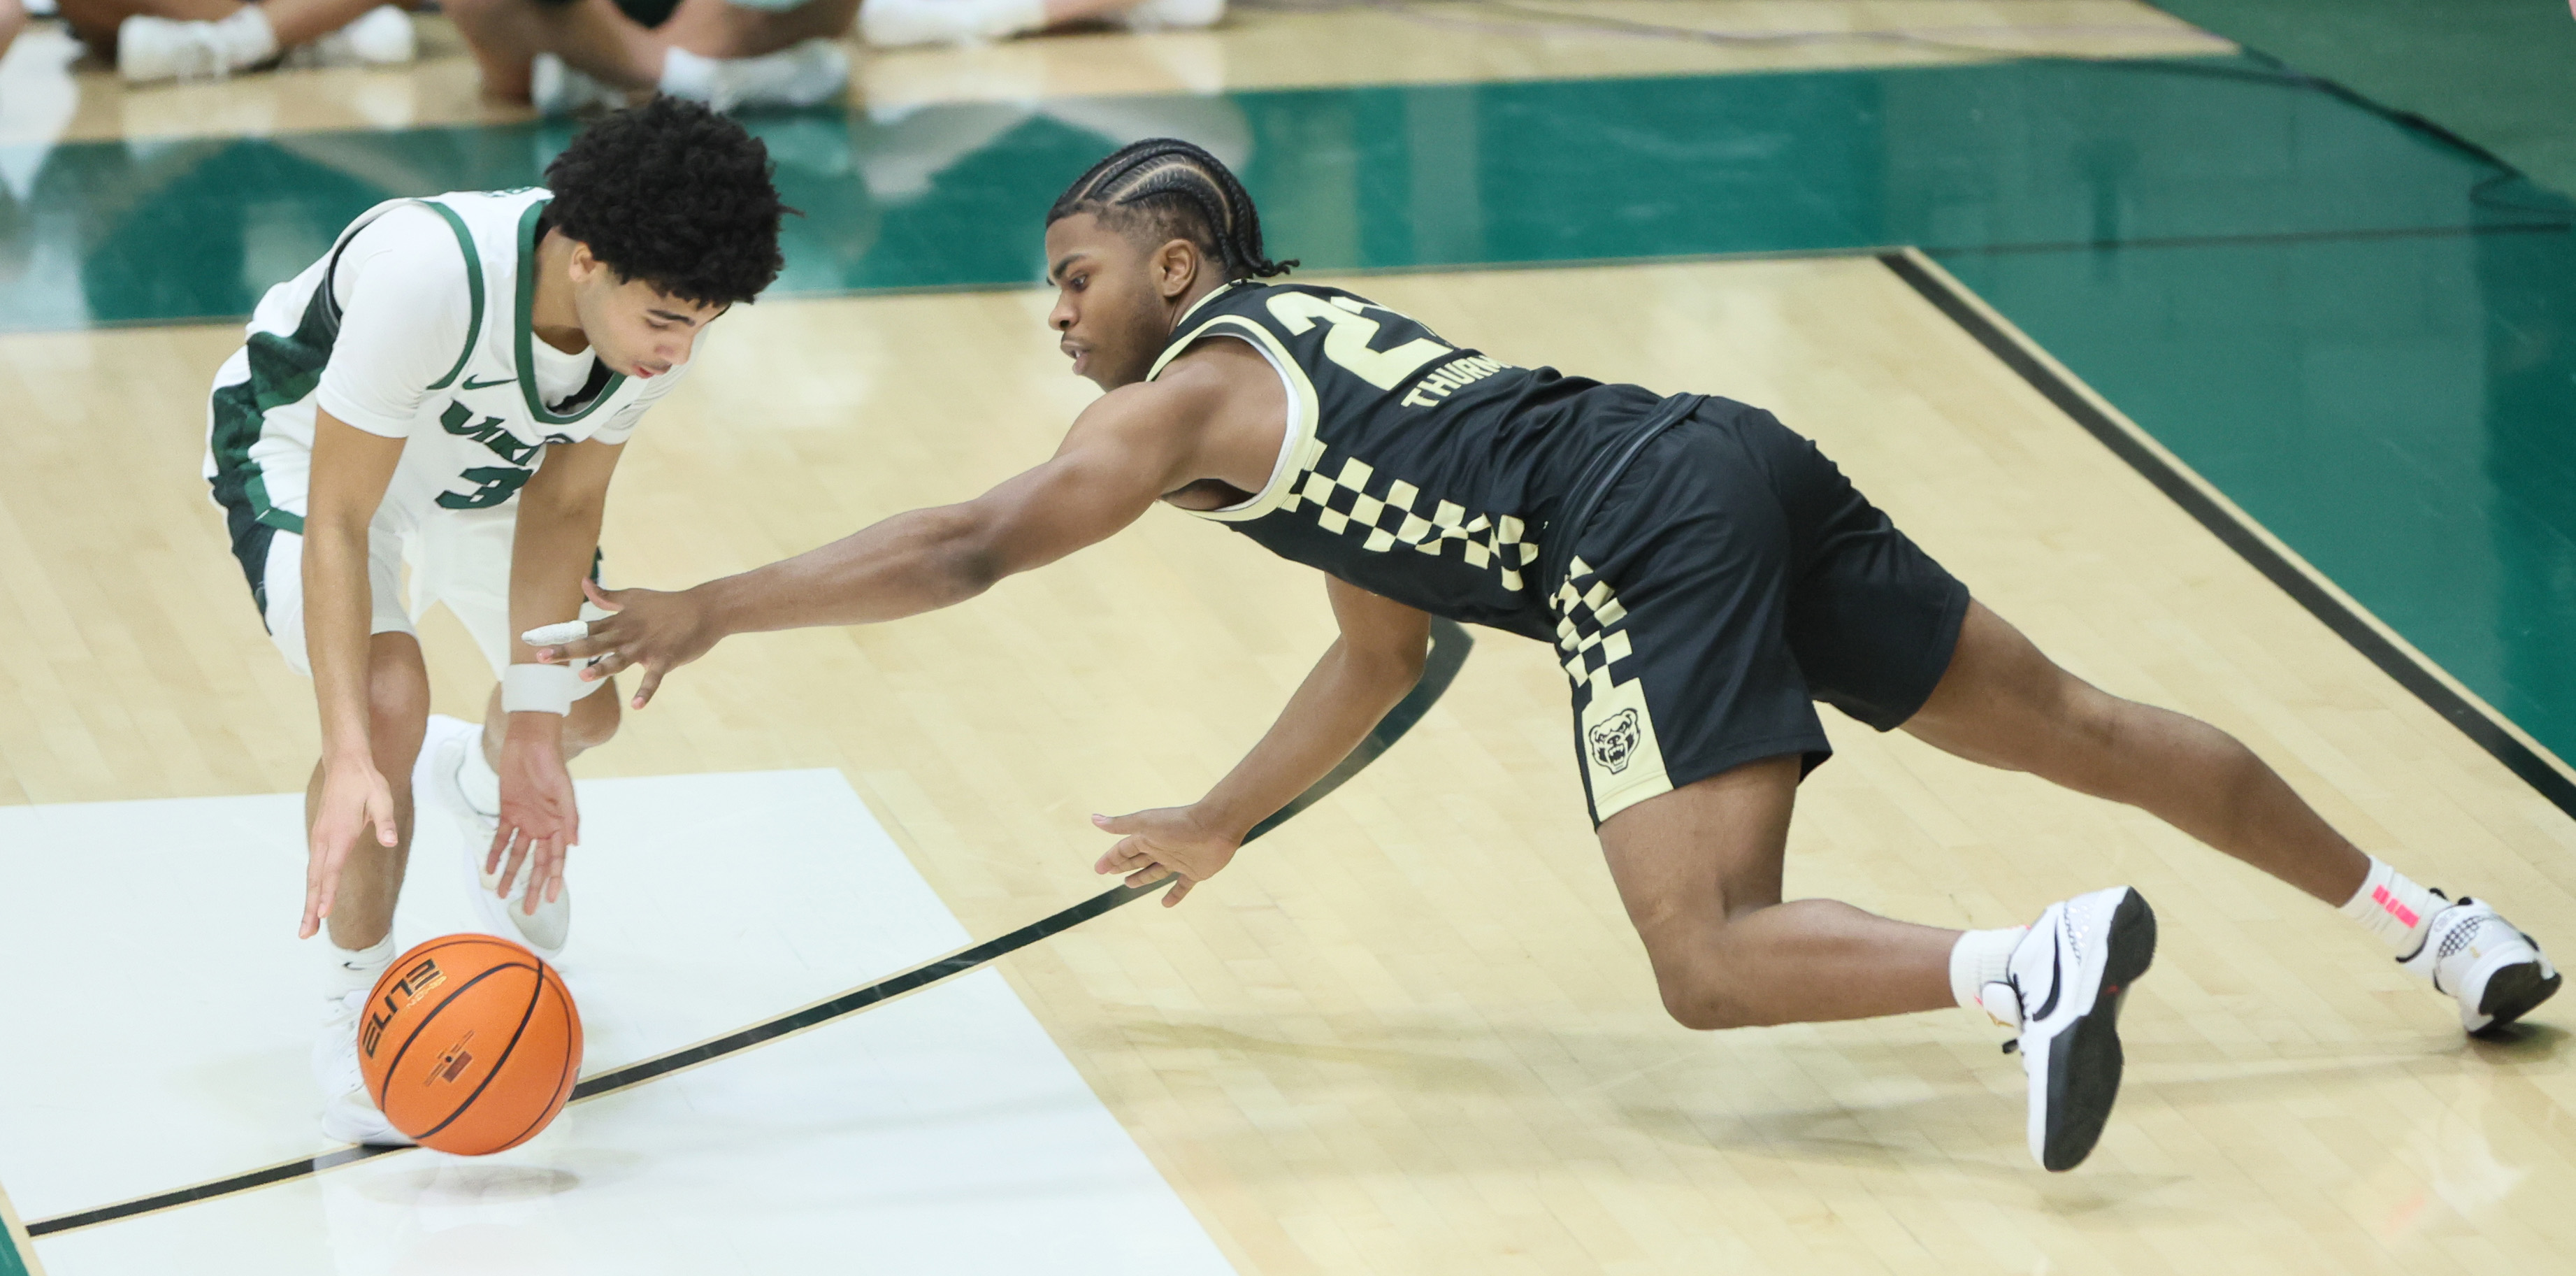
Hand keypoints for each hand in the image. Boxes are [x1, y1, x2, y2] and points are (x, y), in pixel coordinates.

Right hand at [306, 756, 398, 937]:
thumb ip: (385, 822)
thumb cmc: (366, 783)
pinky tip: (314, 902)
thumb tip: (390, 841)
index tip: (323, 914)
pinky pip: (315, 867)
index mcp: (340, 833)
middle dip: (311, 908)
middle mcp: (325, 839)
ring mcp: (320, 838)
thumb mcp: (382, 799)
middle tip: (305, 935)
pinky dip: (313, 887)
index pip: (332, 869)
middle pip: (315, 880)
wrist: (346, 764)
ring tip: (307, 928)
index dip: (328, 893)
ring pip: (312, 876)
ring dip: (309, 902)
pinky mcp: (320, 837)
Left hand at [489, 720, 577, 915]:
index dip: (555, 880)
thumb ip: (570, 816)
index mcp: (560, 823)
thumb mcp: (563, 789)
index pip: (558, 858)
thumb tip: (574, 843)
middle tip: (529, 908)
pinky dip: (495, 852)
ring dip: (511, 873)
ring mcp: (526, 820)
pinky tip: (489, 868)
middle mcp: (544, 826)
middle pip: (538, 863)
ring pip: (518, 855)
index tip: (552, 899)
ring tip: (503, 893)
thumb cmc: (550, 763)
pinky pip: (501, 838)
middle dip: (534, 886)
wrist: (528, 742)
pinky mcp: (508, 811)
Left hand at [531, 578, 718, 709]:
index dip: (557, 634)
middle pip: (592, 644)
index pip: (582, 628)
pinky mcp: (665, 659)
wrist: (705, 609)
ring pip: (619, 660)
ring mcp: (646, 648)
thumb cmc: (668, 604)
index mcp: (618, 622)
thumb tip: (583, 582)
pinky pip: (654, 678)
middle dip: (565, 651)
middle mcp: (627, 634)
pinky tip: (640, 706)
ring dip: (602, 669)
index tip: (532, 639)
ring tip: (584, 678)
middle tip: (541, 658)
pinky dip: (647, 691)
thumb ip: (607, 596)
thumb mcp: (634, 596)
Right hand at [1091, 806, 1239, 906]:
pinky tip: (1166, 904)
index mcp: (1147, 837)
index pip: (1124, 849)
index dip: (1111, 859)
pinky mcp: (1195, 871)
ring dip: (1142, 878)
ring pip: (1155, 872)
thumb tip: (1094, 818)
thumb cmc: (1178, 823)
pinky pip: (1182, 886)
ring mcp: (1178, 860)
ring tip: (1129, 884)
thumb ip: (1120, 824)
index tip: (1098, 869)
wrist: (1215, 825)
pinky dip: (1175, 895)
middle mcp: (1161, 849)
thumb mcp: (1144, 823)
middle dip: (1124, 866)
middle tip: (1111, 873)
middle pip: (1138, 860)